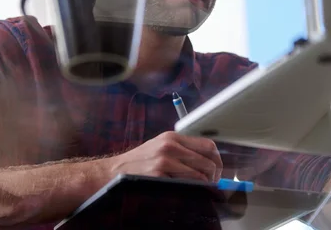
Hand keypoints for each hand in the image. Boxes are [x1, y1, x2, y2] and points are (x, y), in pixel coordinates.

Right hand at [107, 131, 222, 181]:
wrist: (113, 173)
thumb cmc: (138, 163)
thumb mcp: (159, 148)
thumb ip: (181, 150)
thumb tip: (207, 162)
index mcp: (172, 137)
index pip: (208, 145)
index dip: (217, 160)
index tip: (217, 171)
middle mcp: (170, 145)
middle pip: (208, 161)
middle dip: (214, 177)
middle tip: (212, 185)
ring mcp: (165, 160)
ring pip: (200, 175)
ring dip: (204, 186)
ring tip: (200, 191)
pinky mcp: (159, 175)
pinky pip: (187, 185)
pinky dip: (192, 191)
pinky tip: (187, 193)